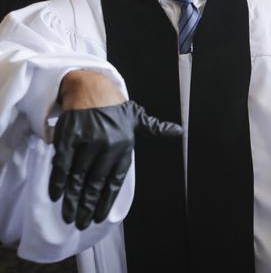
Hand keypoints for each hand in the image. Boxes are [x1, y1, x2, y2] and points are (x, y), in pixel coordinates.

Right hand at [51, 74, 182, 229]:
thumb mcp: (137, 117)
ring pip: (78, 177)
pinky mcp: (69, 137)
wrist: (91, 86)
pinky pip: (62, 164)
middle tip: (81, 222)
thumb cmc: (115, 107)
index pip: (115, 180)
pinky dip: (57, 181)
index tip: (99, 216)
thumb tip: (178, 131)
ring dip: (72, 199)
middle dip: (88, 206)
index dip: (106, 201)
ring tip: (69, 215)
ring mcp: (87, 142)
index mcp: (124, 145)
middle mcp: (107, 146)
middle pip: (95, 183)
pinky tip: (55, 194)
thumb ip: (155, 128)